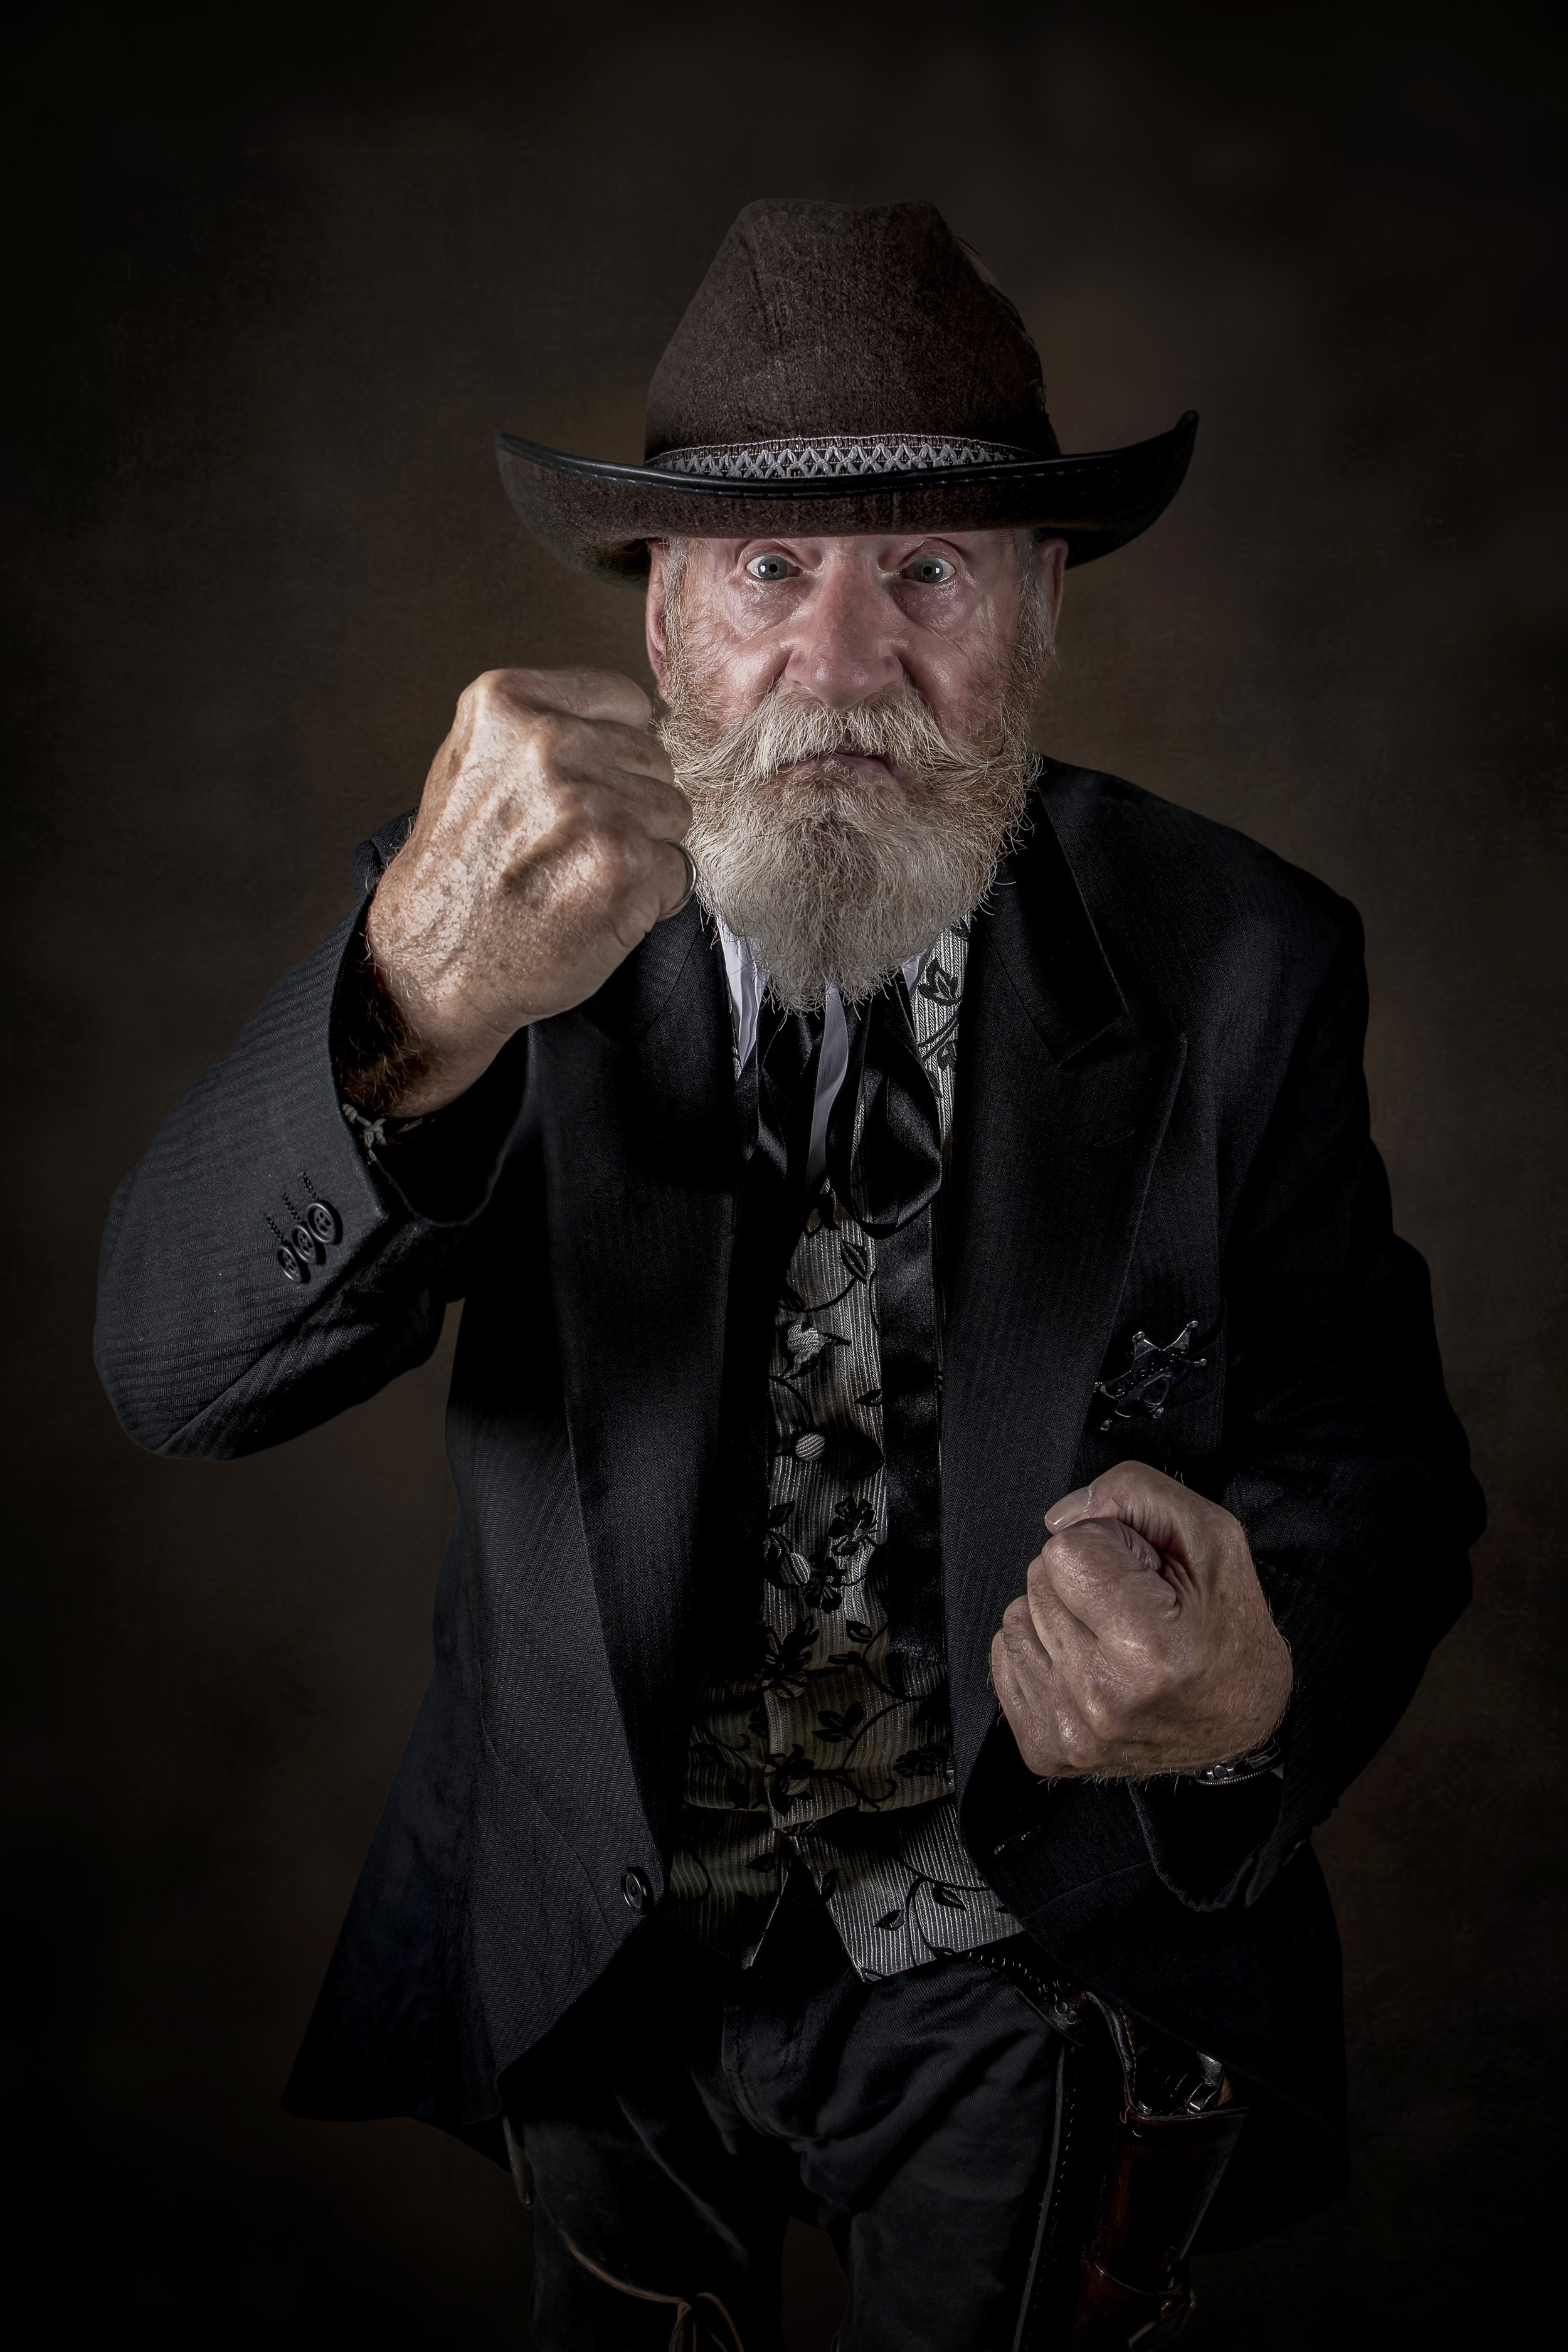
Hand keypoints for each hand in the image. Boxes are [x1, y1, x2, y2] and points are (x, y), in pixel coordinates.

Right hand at [361, 668, 691, 1114]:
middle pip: (655, 760)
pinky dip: (650, 898)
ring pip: (674, 813)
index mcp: (511, 702)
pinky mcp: (625, 863)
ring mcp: (591, 802)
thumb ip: (547, 729)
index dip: (614, 755)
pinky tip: (595, 908)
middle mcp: (551, 742)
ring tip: (580, 876)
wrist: (433, 961)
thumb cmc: (459, 872)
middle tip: (571, 847)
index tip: (581, 791)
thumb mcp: (477, 762)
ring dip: (642, 850)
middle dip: (630, 803)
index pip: (626, 703)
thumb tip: (632, 727)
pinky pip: (678, 868)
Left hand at [990, 1462, 1291, 1779]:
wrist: (1240, 1728)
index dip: (1106, 1545)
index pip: (1065, 1549)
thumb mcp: (1213, 1539)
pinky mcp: (1047, 1749)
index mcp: (1149, 1648)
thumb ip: (1137, 1494)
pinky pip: (1006, 1658)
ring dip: (1058, 1614)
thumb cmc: (1230, 1636)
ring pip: (1016, 1616)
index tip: (1142, 1573)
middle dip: (1082, 1579)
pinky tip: (1088, 1664)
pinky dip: (1042, 1651)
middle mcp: (1102, 1698)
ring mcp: (1070, 1731)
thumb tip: (1061, 1515)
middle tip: (1132, 1607)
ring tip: (1111, 1637)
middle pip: (1038, 1580)